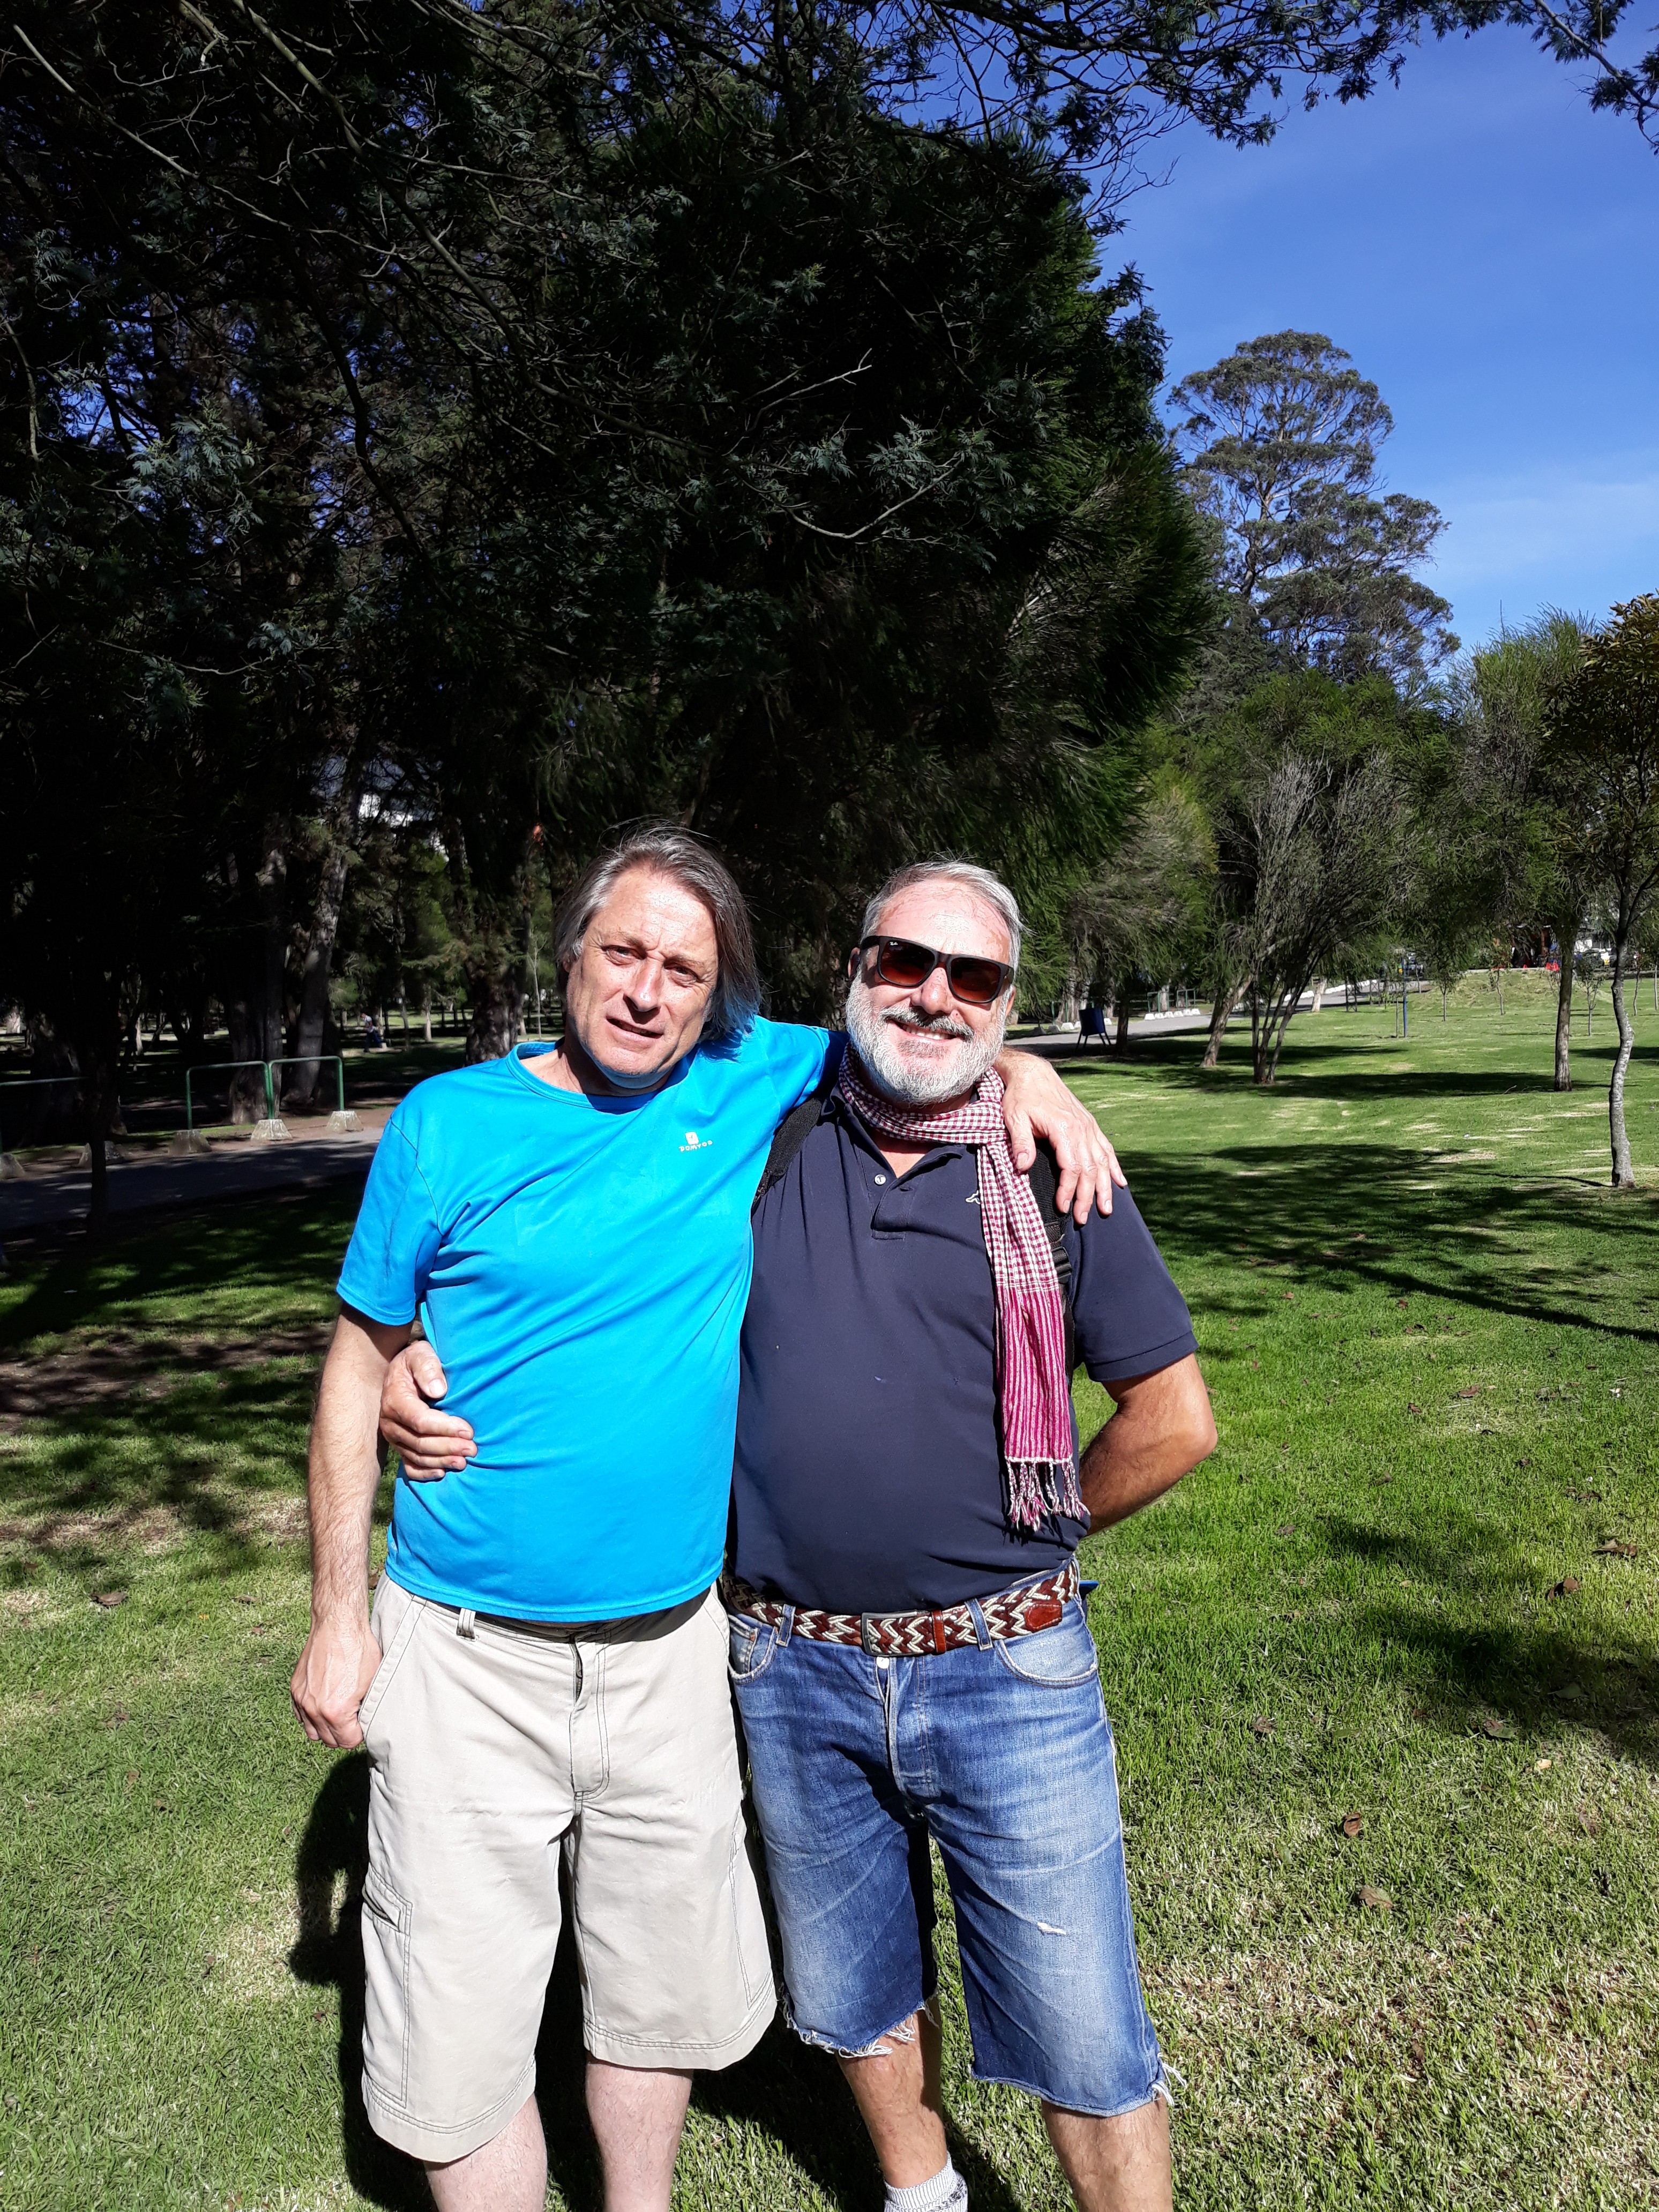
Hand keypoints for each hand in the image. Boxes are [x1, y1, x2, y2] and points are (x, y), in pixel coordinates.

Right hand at [291, 1612, 381, 1747]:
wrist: (338, 1624)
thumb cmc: (358, 1650)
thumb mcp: (372, 1684)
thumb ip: (365, 1711)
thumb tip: (364, 1723)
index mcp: (336, 1712)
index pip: (348, 1742)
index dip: (359, 1733)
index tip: (363, 1722)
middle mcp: (314, 1709)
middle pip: (329, 1740)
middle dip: (343, 1733)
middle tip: (354, 1718)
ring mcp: (302, 1700)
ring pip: (313, 1732)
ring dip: (326, 1728)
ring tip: (339, 1713)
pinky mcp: (295, 1689)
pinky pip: (300, 1716)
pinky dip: (312, 1716)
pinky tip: (324, 1706)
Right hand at [381, 1339, 476, 1477]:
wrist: (402, 1370)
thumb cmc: (416, 1360)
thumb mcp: (420, 1354)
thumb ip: (428, 1368)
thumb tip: (439, 1390)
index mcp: (395, 1400)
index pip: (420, 1421)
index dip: (445, 1428)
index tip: (468, 1430)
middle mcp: (390, 1422)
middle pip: (420, 1442)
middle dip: (448, 1447)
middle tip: (472, 1448)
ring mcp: (393, 1436)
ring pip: (416, 1456)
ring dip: (441, 1461)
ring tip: (464, 1461)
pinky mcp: (399, 1445)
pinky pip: (408, 1465)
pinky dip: (424, 1472)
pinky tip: (442, 1473)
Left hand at [995, 1049, 1126, 1220]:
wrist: (1033, 1073)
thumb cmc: (1021, 1096)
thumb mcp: (1014, 1117)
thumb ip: (1020, 1142)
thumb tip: (1022, 1166)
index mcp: (1065, 1129)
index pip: (1072, 1167)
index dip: (1068, 1190)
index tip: (1062, 1206)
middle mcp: (1082, 1129)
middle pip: (1090, 1169)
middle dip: (1088, 1196)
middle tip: (1083, 1218)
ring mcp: (1088, 1127)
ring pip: (1102, 1162)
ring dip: (1105, 1187)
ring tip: (1106, 1208)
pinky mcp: (1089, 1125)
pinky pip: (1106, 1148)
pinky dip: (1113, 1166)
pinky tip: (1119, 1182)